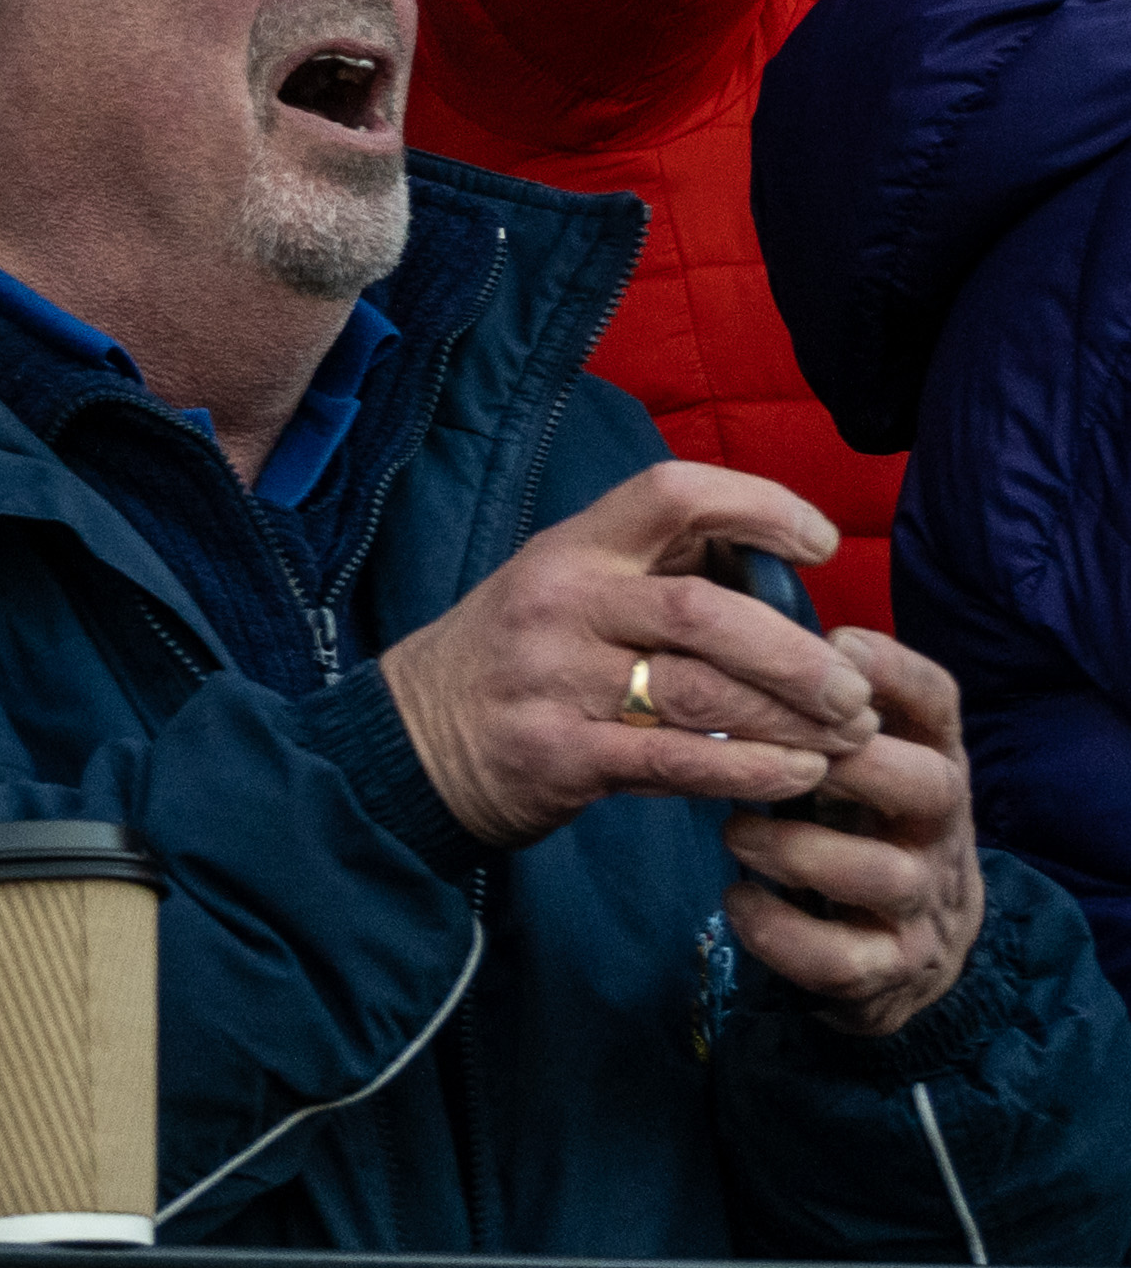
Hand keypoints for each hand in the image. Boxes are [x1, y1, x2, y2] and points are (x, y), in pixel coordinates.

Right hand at [373, 462, 871, 851]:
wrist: (415, 738)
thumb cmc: (517, 657)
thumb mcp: (564, 588)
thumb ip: (654, 574)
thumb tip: (770, 570)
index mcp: (572, 548)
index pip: (671, 492)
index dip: (758, 504)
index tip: (819, 542)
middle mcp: (563, 602)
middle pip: (706, 610)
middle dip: (799, 655)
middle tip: (854, 691)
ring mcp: (556, 678)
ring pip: (703, 692)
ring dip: (794, 720)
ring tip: (846, 739)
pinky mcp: (561, 754)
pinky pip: (678, 762)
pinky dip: (753, 770)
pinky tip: (799, 775)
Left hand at [727, 627, 989, 1039]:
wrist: (895, 946)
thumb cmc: (846, 812)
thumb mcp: (842, 744)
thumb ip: (799, 683)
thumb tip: (719, 576)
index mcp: (926, 755)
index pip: (937, 700)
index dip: (890, 670)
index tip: (833, 643)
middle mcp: (938, 826)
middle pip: (928, 783)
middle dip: (846, 762)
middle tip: (764, 749)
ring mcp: (920, 901)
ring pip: (880, 872)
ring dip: (795, 848)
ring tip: (731, 830)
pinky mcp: (888, 969)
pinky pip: (843, 958)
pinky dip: (781, 930)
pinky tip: (736, 900)